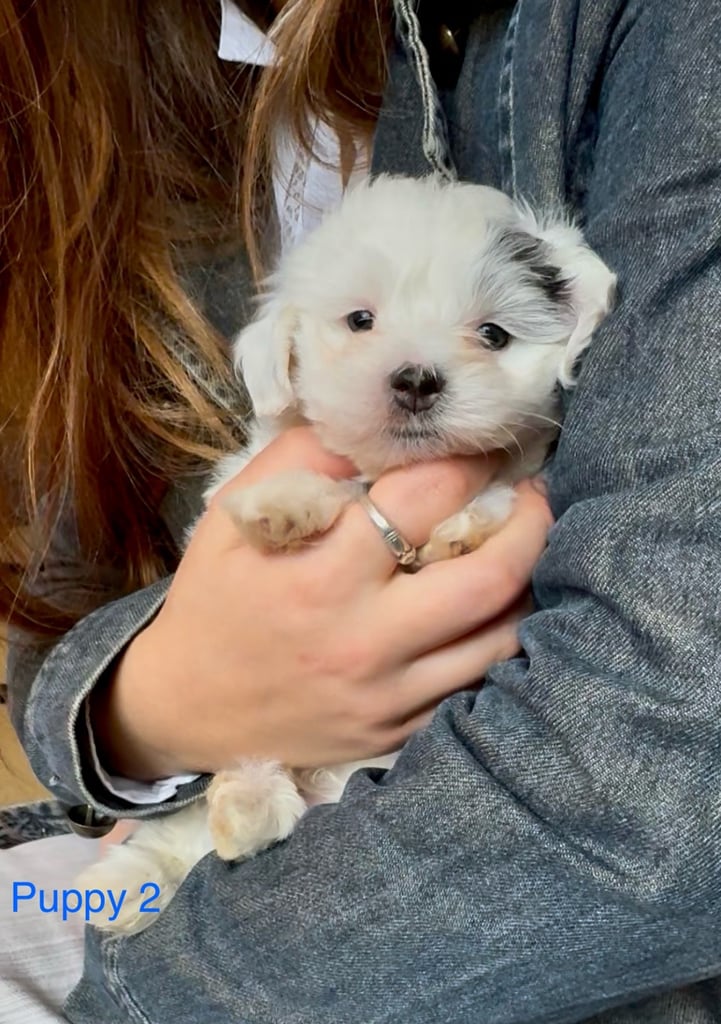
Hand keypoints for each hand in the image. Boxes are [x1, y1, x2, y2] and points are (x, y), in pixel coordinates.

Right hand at [92, 428, 552, 778]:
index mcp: (322, 577)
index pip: (424, 500)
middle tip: (532, 495)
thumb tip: (373, 428)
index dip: (467, 461)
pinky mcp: (397, 733)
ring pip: (500, 639)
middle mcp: (366, 640)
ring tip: (522, 548)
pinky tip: (491, 608)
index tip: (481, 446)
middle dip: (531, 524)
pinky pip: (476, 685)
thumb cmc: (213, 602)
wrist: (185, 708)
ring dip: (526, 584)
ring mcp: (388, 696)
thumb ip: (299, 460)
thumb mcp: (232, 518)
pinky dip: (496, 639)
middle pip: (490, 578)